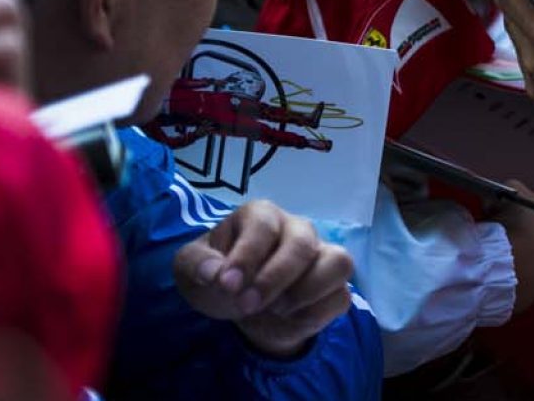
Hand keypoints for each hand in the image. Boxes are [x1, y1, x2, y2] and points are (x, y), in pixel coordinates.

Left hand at [172, 200, 356, 358]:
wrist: (241, 306)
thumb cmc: (219, 277)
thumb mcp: (191, 269)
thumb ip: (198, 265)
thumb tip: (215, 273)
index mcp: (262, 216)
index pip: (263, 226)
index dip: (247, 256)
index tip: (227, 285)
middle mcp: (298, 229)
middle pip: (302, 244)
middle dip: (274, 278)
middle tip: (247, 304)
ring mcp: (322, 256)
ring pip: (338, 263)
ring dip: (305, 292)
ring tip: (276, 309)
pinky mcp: (336, 286)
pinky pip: (341, 296)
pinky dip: (315, 313)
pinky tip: (290, 318)